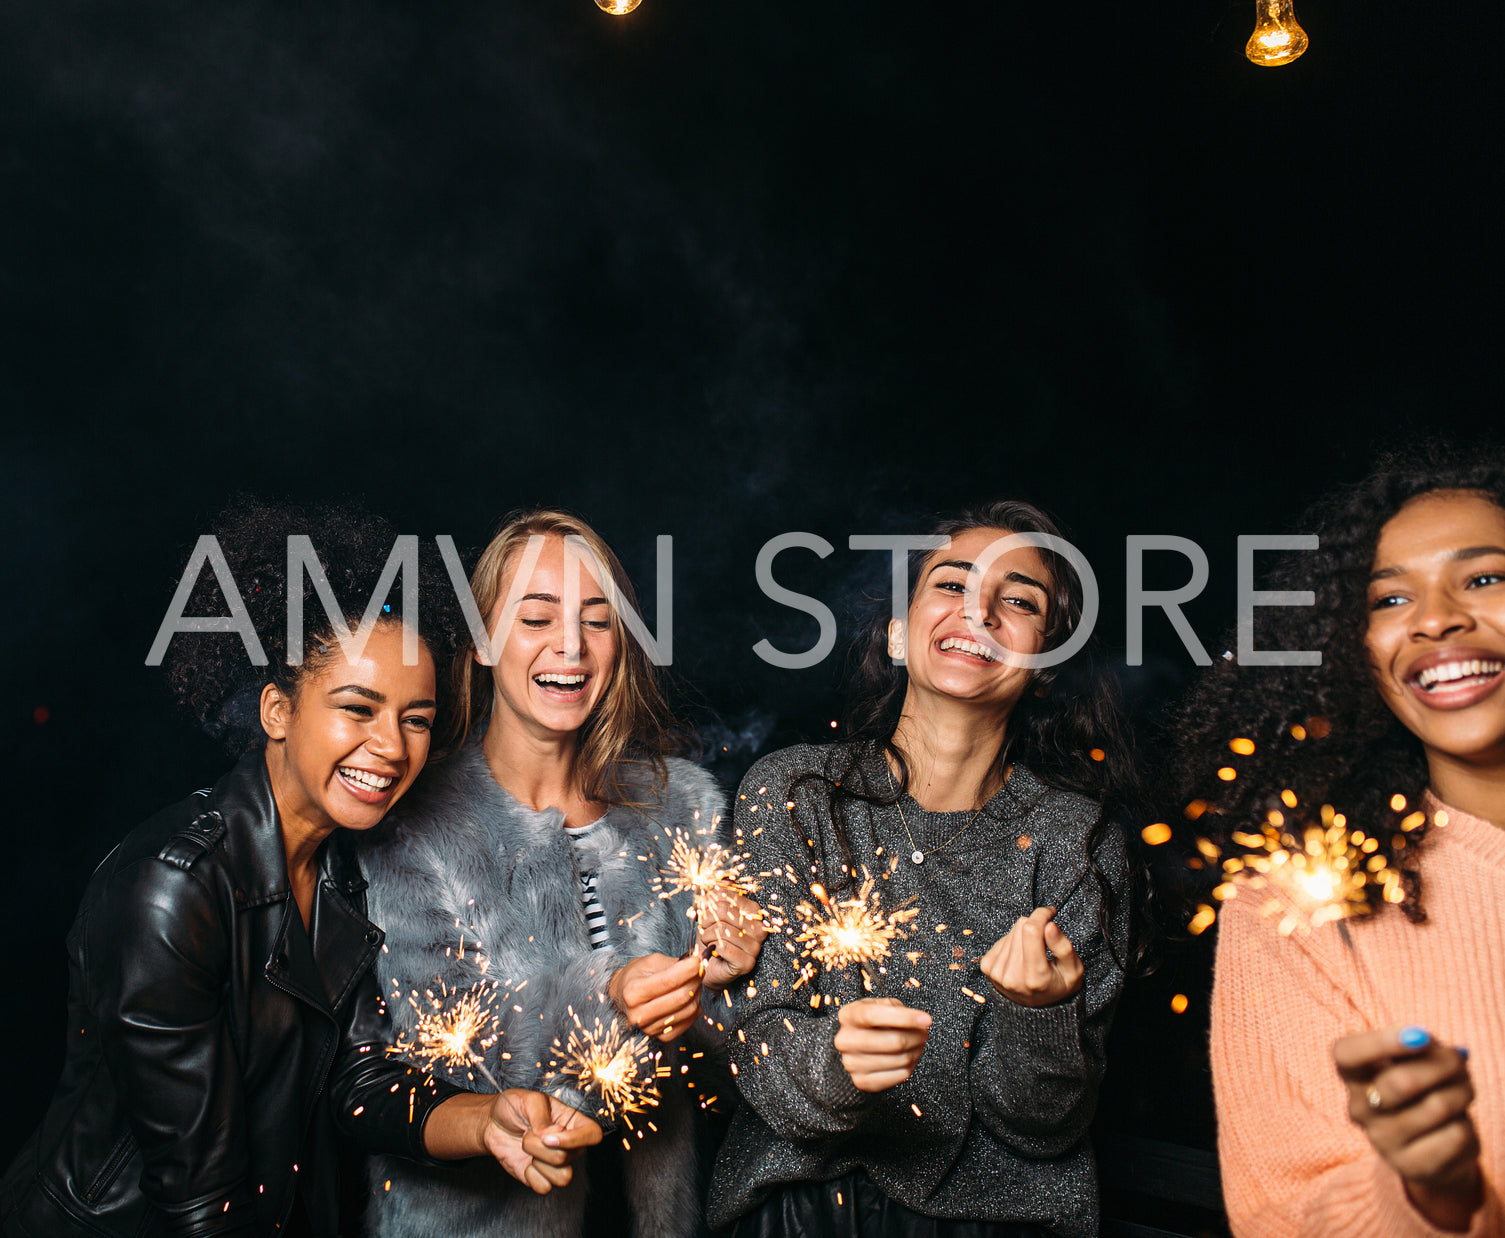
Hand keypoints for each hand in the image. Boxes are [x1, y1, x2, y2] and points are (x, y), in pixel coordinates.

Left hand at [481, 1089, 601, 1194]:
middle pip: (569, 1157)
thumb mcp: (528, 1100)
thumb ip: (541, 1114)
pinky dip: (531, 1176)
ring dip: (538, 1163)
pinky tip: (524, 1162)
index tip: (548, 1136)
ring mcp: (556, 1162)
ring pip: (562, 1176)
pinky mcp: (542, 1176)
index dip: (576, 1139)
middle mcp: (569, 1143)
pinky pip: (545, 1187)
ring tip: (527, 1148)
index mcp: (573, 1121)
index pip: (593, 1134)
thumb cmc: (514, 1107)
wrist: (493, 1124)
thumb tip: (549, 1134)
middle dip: (540, 1148)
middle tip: (526, 1134)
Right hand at [609, 952, 703, 1041]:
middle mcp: (639, 1015)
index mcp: (632, 992)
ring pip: (689, 1010)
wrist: (623, 997)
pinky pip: (690, 1021)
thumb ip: (673, 963)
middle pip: (681, 997)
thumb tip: (698, 961)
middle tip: (698, 969)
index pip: (667, 981)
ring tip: (693, 981)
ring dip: (697, 992)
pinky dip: (695, 1006)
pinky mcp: (662, 1037)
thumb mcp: (650, 962)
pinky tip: (689, 997)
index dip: (687, 970)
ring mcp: (650, 1029)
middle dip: (695, 980)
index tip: (698, 960)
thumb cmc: (636, 977)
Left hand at [697, 889, 769, 989]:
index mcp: (753, 911)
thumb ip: (717, 892)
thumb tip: (719, 874)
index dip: (709, 902)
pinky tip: (713, 951)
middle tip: (705, 929)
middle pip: (723, 911)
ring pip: (721, 930)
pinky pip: (722, 946)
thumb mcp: (711, 911)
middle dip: (706, 920)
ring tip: (709, 941)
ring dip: (707, 936)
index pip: (726, 894)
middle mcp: (759, 928)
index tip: (705, 911)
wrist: (709, 966)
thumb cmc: (712, 937)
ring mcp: (755, 947)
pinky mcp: (746, 963)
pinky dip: (711, 948)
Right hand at [833, 996, 931, 1092]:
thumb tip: (920, 1022)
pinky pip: (900, 1075)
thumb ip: (896, 1008)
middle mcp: (846, 1040)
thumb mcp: (878, 1006)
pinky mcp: (862, 1082)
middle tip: (924, 1033)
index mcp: (848, 1016)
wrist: (853, 1048)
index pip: (875, 1015)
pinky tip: (909, 1057)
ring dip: (916, 1051)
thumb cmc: (871, 1024)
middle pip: (894, 1041)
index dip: (904, 1017)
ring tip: (917, 1044)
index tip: (926, 1019)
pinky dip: (911, 1066)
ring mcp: (852, 1063)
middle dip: (917, 1037)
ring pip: (901, 1059)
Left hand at [980, 906, 1082, 1007]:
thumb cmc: (1058, 986)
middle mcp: (1012, 976)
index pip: (1031, 930)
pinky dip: (1014, 942)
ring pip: (1011, 930)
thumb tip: (1049, 925)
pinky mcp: (987, 967)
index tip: (1050, 912)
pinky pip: (1001, 938)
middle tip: (1045, 939)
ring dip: (1025, 935)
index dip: (1041, 915)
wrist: (1035, 1009)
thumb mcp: (1073, 971)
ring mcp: (997, 972)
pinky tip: (1022, 956)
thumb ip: (1064, 947)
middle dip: (1035, 925)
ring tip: (1034, 952)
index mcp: (1035, 977)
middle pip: (1021, 927)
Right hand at [1335, 1026, 1482, 1230]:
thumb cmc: (1424, 1087)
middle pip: (1401, 1082)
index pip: (1347, 1054)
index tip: (1420, 1035)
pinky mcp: (1411, 1167)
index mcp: (1353, 1075)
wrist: (1433, 1145)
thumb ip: (1417, 1045)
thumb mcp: (1418, 1059)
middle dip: (1443, 1065)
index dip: (1380, 1042)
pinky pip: (1455, 1135)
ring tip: (1461, 1092)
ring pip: (1437, 1107)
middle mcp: (1359, 1108)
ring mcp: (1381, 1141)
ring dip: (1462, 1092)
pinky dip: (1467, 1123)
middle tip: (1459, 1062)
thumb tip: (1422, 1039)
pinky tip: (1456, 1124)